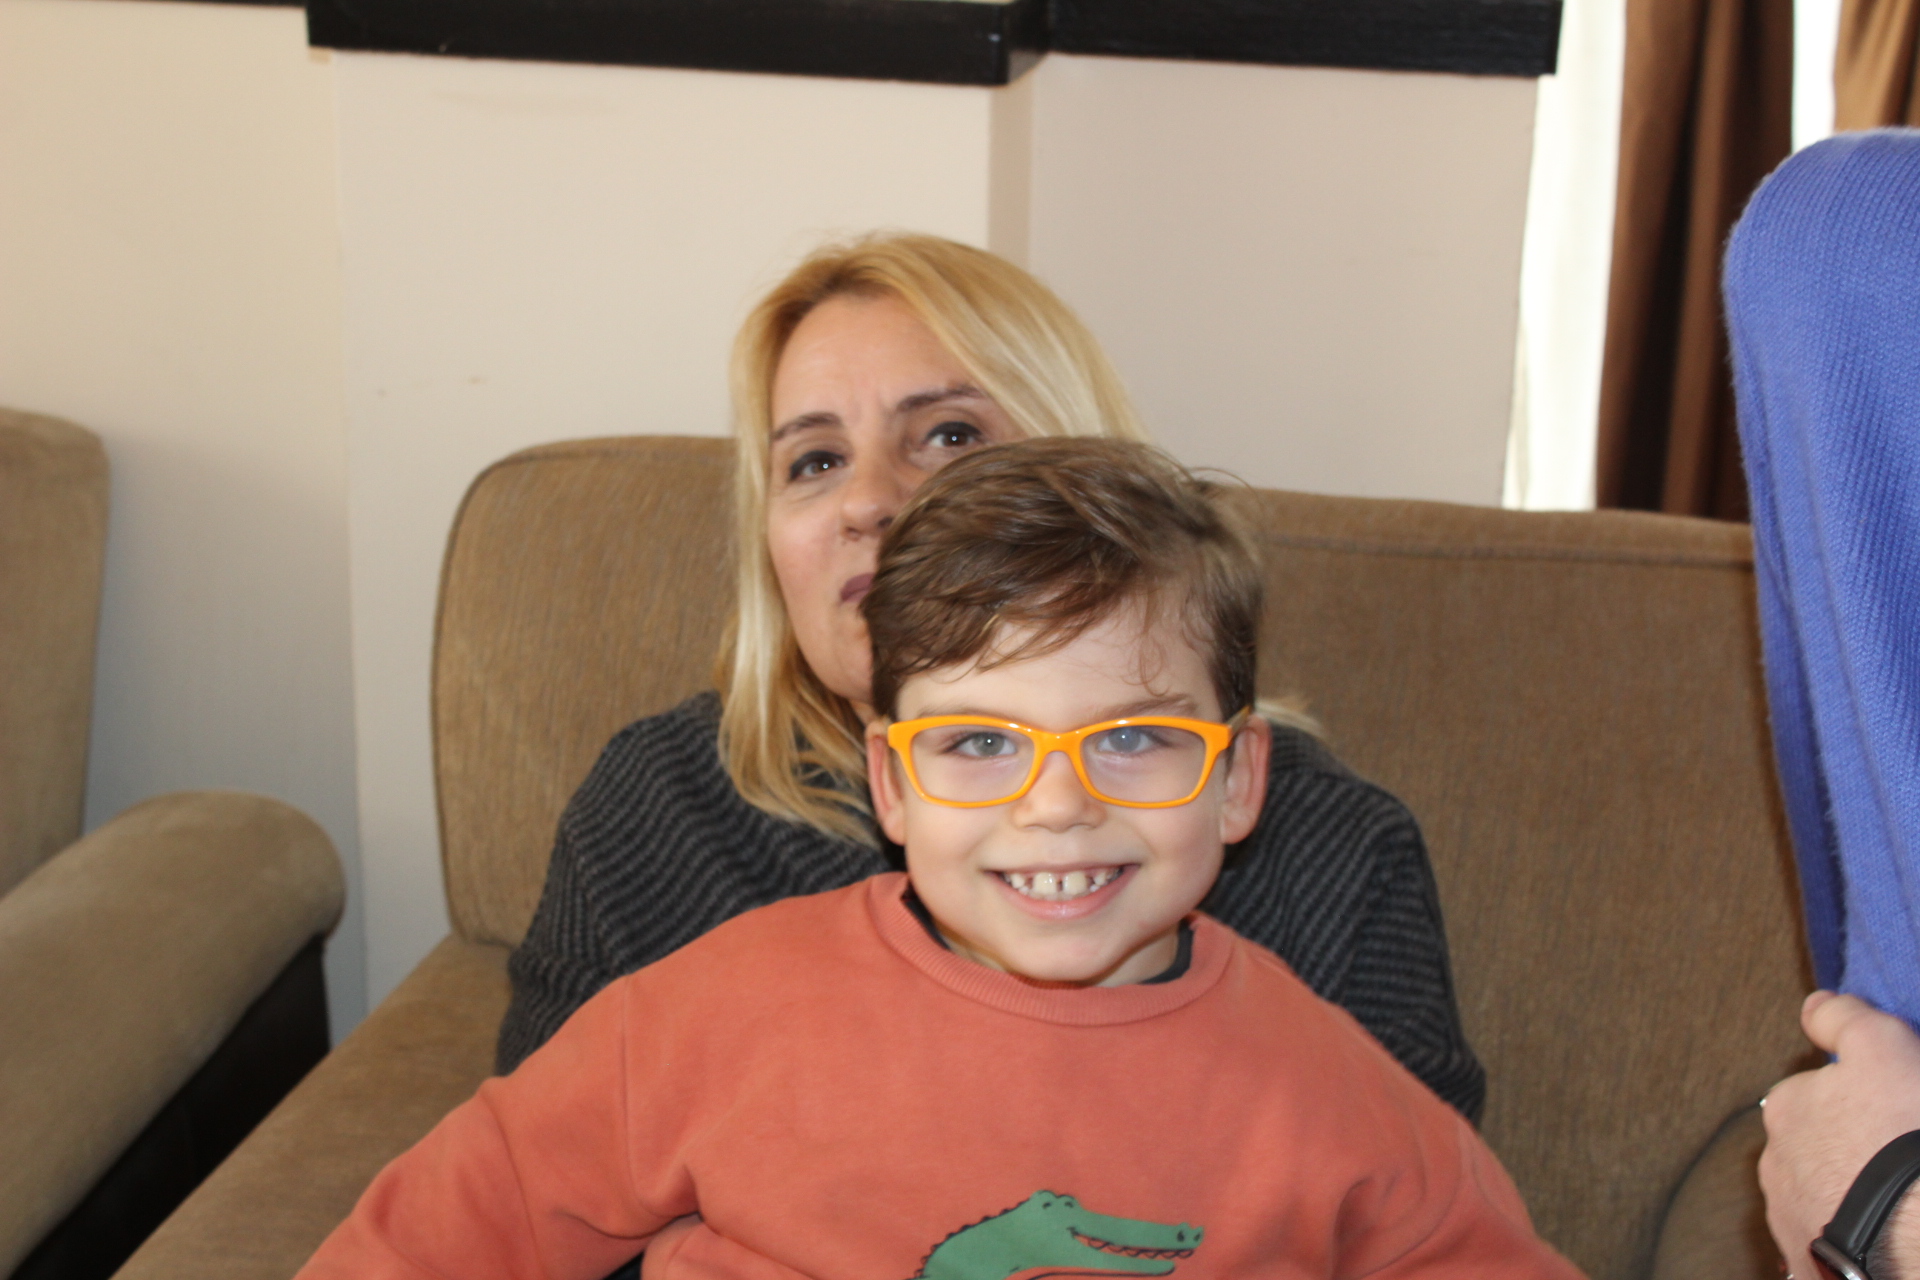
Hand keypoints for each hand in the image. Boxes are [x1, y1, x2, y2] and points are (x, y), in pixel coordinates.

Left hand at [1760, 992, 1919, 1278]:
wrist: (1916, 1231)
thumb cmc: (1904, 1134)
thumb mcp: (1883, 1049)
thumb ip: (1843, 1019)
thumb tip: (1815, 1003)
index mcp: (1787, 1109)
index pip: (1811, 1094)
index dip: (1852, 1099)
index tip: (1884, 1109)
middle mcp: (1775, 1163)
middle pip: (1810, 1147)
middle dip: (1842, 1149)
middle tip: (1890, 1155)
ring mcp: (1790, 1217)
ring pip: (1816, 1195)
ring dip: (1842, 1193)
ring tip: (1889, 1198)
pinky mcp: (1808, 1264)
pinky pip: (1822, 1242)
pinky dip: (1842, 1237)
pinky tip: (1874, 1236)